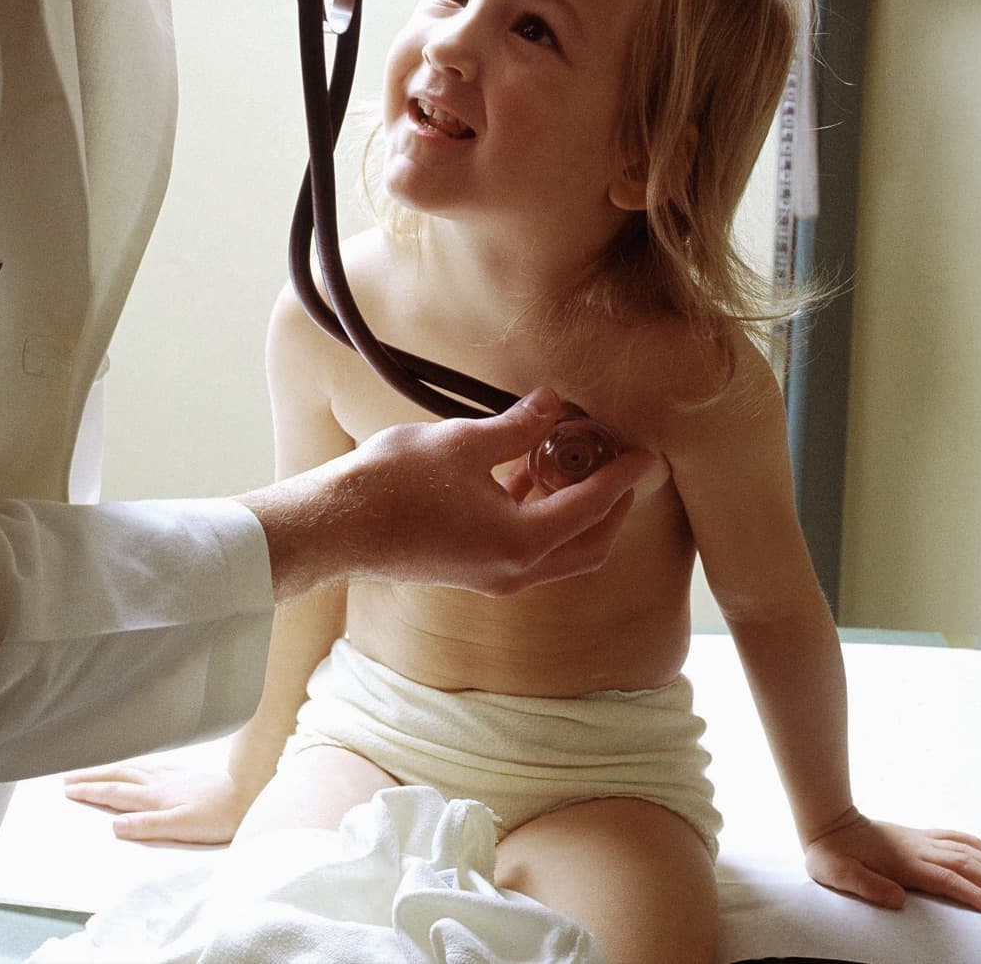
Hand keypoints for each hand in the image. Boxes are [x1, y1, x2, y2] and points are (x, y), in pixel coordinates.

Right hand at [62, 759, 253, 844]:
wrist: (248, 790)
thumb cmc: (218, 815)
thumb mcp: (182, 827)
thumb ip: (148, 825)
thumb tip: (114, 825)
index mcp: (155, 798)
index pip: (116, 793)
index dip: (91, 791)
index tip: (68, 789)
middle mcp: (159, 783)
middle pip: (119, 776)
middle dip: (92, 776)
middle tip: (68, 777)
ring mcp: (172, 775)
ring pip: (132, 768)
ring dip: (109, 768)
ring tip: (93, 769)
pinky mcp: (184, 773)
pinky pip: (148, 765)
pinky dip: (132, 764)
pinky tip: (135, 764)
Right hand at [244, 389, 657, 600]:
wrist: (337, 524)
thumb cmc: (395, 484)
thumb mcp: (465, 442)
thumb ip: (519, 425)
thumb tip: (555, 403)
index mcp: (522, 543)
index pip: (592, 507)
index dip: (621, 475)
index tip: (644, 451)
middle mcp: (515, 572)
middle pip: (588, 544)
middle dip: (611, 504)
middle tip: (618, 462)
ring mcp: (491, 577)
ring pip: (558, 550)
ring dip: (573, 509)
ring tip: (569, 457)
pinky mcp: (470, 571)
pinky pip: (527, 548)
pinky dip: (541, 515)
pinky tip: (525, 473)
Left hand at [804, 810, 980, 914]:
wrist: (826, 821)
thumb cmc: (830, 853)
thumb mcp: (839, 875)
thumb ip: (868, 887)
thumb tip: (899, 899)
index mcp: (904, 863)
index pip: (947, 879)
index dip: (973, 893)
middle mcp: (917, 848)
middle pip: (964, 863)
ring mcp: (918, 839)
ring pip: (963, 849)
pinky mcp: (916, 835)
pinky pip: (952, 836)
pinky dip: (975, 843)